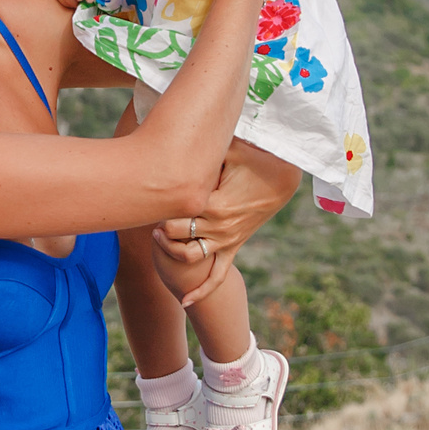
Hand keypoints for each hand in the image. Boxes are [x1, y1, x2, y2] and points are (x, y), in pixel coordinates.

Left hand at [148, 149, 302, 305]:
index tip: (145, 192)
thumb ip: (206, 145)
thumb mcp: (231, 149)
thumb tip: (179, 127)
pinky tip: (185, 301)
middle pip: (177, 234)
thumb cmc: (255, 158)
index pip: (174, 211)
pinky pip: (218, 276)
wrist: (283, 179)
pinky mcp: (233, 247)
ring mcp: (226, 240)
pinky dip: (202, 291)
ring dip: (171, 250)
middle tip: (147, 211)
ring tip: (159, 237)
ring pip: (190, 256)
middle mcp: (219, 227)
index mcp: (215, 204)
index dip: (156, 204)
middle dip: (159, 225)